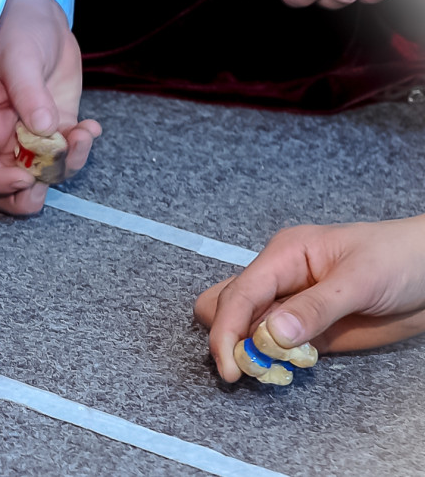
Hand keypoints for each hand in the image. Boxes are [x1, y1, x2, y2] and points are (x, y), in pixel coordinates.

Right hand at [0, 0, 100, 214]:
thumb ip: (29, 92)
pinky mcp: (57, 126)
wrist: (38, 11)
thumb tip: (44, 128)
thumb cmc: (15, 27)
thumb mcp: (19, 56)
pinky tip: (92, 127)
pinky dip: (83, 149)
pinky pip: (68, 153)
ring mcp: (31, 133)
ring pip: (42, 174)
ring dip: (65, 168)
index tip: (25, 178)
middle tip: (48, 185)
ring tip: (82, 137)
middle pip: (6, 184)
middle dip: (27, 196)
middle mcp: (3, 134)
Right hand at [194, 216, 424, 382]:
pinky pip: (273, 349)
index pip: (239, 294)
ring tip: (274, 369)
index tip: (230, 366)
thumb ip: (315, 308)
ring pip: (244, 330)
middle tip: (253, 367)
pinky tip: (293, 367)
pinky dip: (272, 363)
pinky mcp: (306, 332)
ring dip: (250, 354)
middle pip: (224, 307)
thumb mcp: (360, 280)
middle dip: (230, 339)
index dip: (227, 330)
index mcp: (284, 255)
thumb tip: (271, 335)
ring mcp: (290, 307)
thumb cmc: (401, 258)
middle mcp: (279, 280)